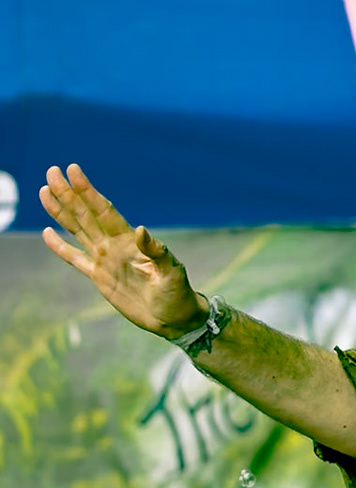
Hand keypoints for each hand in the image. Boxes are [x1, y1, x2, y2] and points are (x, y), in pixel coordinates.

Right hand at [39, 164, 204, 337]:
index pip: (104, 210)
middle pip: (85, 214)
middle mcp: (114, 245)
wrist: (173, 317)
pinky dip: (60, 247)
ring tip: (45, 191)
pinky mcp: (99, 276)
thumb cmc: (178, 292)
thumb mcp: (172, 271)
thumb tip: (140, 229)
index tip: (74, 170)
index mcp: (129, 241)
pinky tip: (47, 233)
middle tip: (52, 171)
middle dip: (68, 194)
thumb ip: (156, 251)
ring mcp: (104, 260)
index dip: (88, 191)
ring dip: (61, 212)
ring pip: (76, 230)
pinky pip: (74, 259)